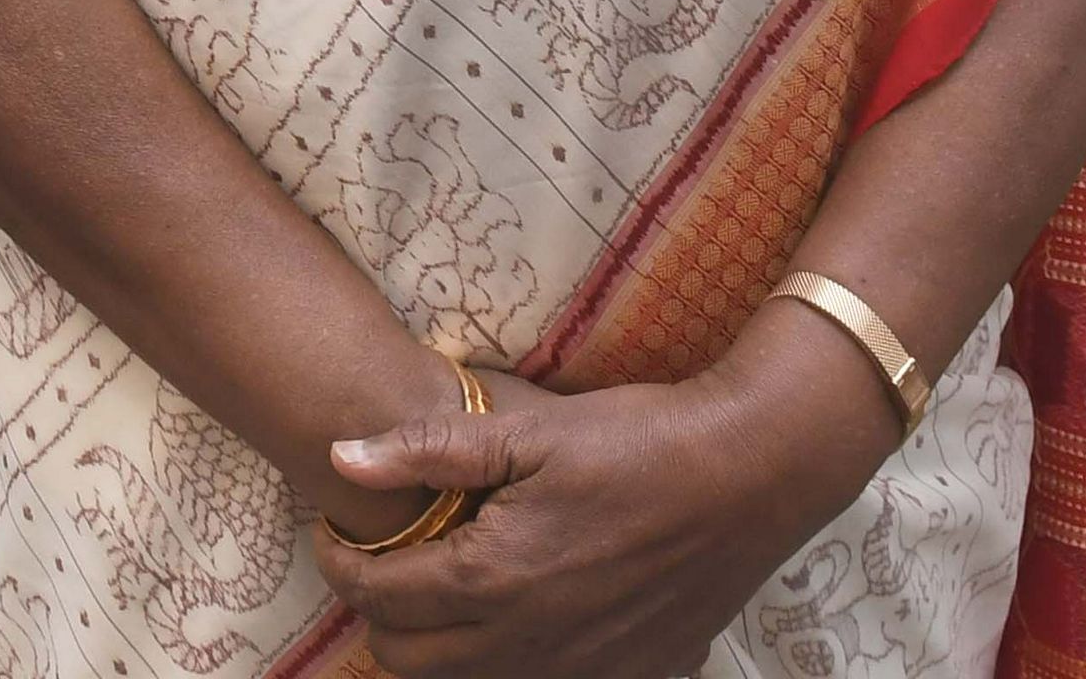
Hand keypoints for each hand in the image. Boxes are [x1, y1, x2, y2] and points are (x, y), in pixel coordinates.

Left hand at [317, 312, 894, 678]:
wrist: (750, 476)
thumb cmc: (639, 442)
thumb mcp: (528, 431)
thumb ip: (427, 449)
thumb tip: (341, 459)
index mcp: (491, 578)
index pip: (378, 596)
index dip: (341, 565)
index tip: (335, 535)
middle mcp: (526, 643)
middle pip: (408, 659)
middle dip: (379, 614)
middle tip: (383, 563)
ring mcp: (578, 670)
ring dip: (439, 644)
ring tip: (445, 587)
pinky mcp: (627, 675)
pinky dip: (510, 660)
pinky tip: (522, 611)